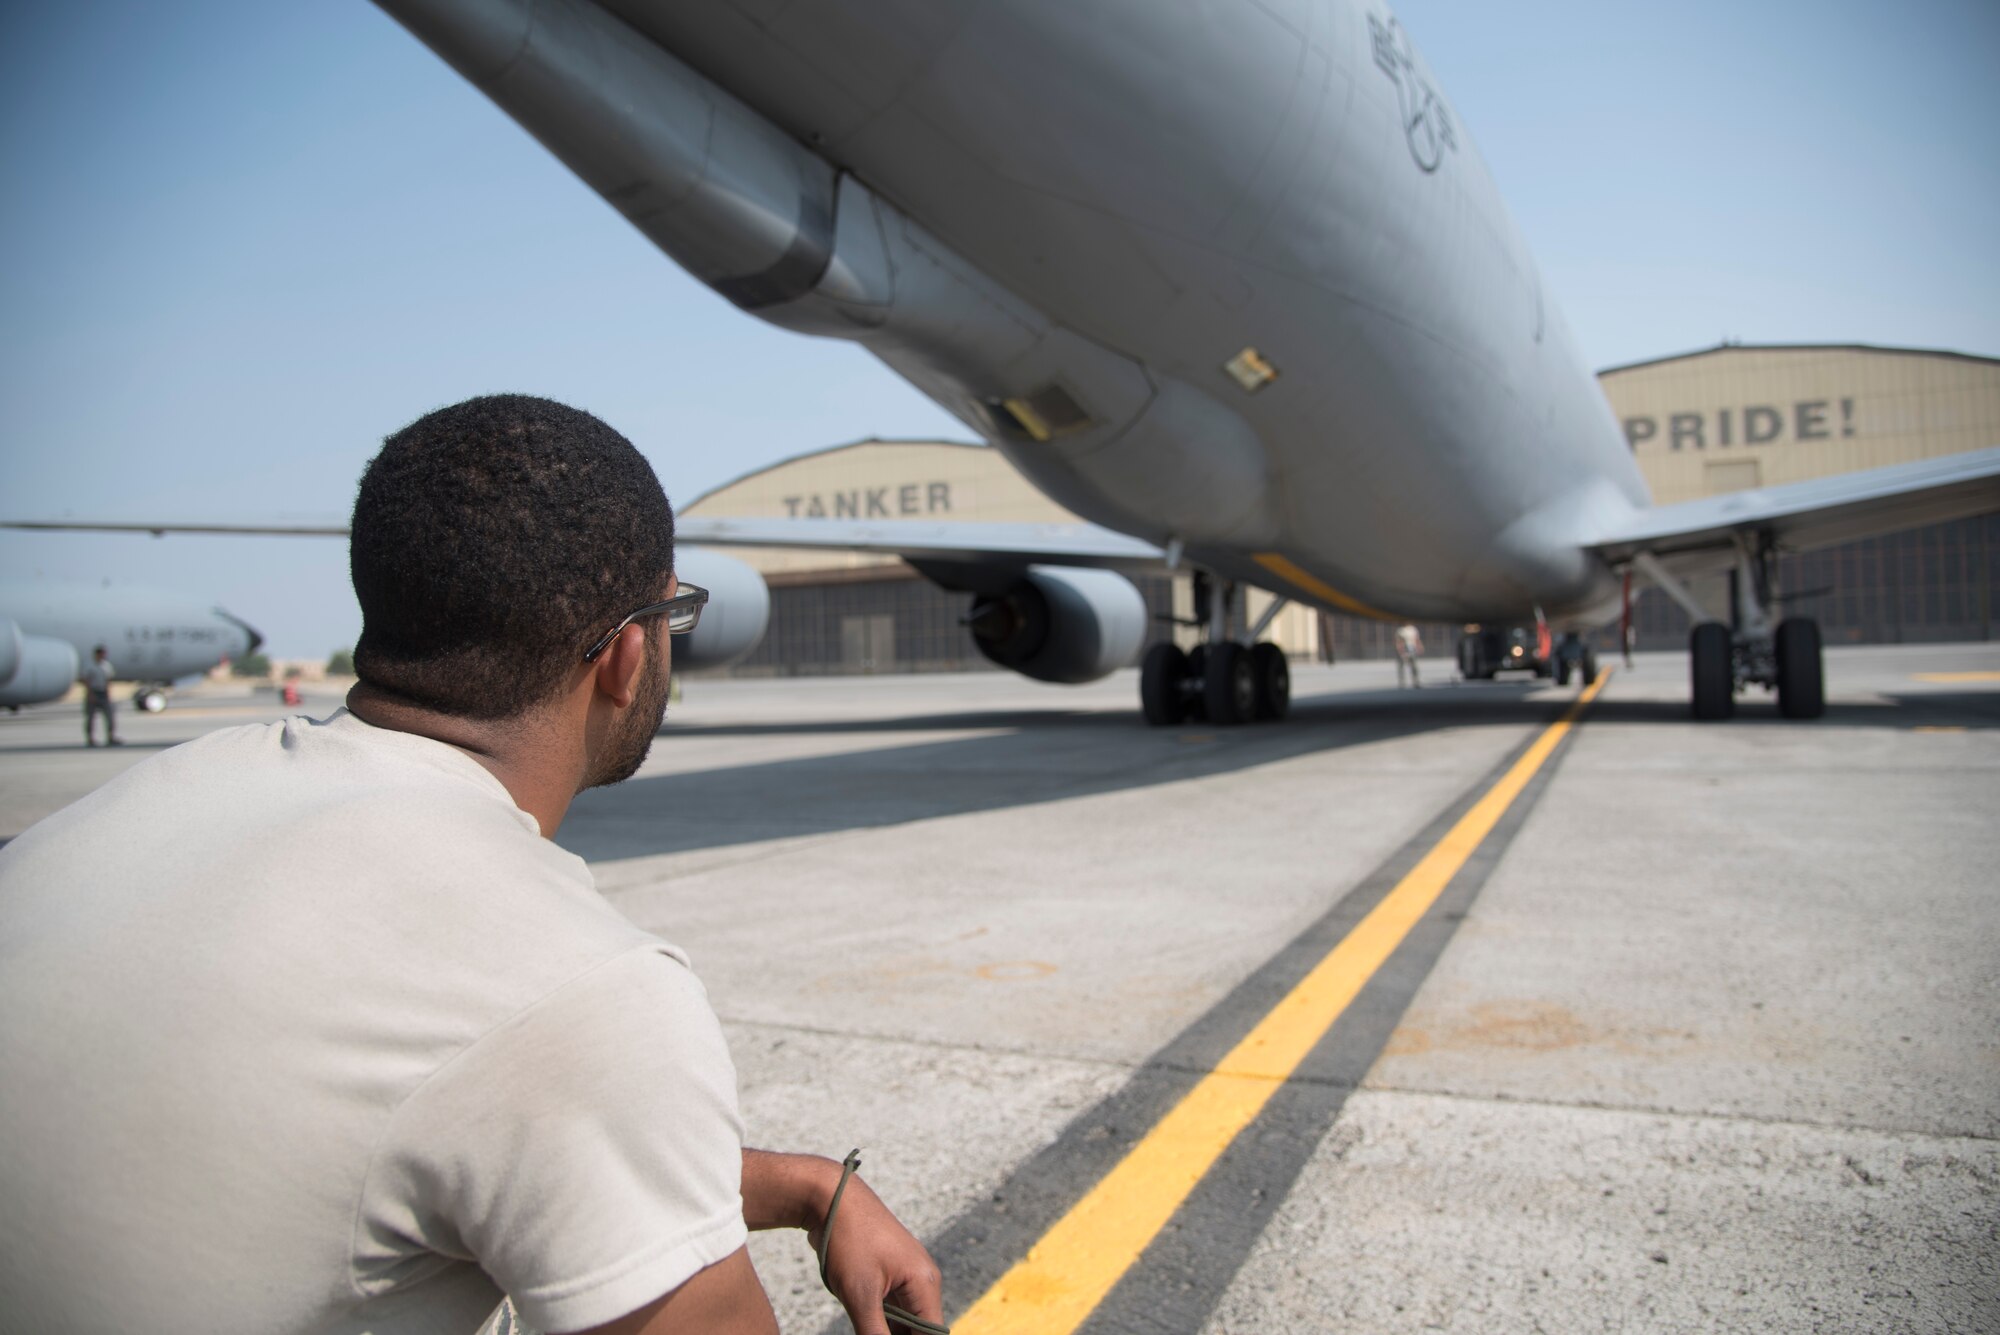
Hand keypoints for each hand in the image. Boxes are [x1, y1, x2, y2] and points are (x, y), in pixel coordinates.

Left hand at [807, 1164, 943, 1334]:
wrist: (829, 1197)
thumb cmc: (848, 1239)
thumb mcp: (861, 1294)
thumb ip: (875, 1334)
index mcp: (925, 1283)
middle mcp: (920, 1282)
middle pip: (919, 1332)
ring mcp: (902, 1279)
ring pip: (902, 1324)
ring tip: (865, 1329)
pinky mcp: (883, 1278)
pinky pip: (888, 1312)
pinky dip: (877, 1327)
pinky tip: (864, 1330)